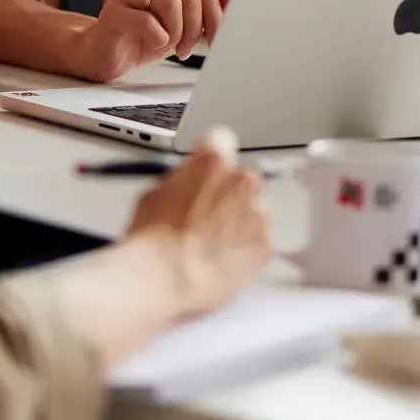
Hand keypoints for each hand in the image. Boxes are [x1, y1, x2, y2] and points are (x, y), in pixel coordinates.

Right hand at [70, 0, 223, 82]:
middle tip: (186, 49)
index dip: (216, 19)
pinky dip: (159, 40)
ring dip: (177, 34)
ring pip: (171, 4)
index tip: (215, 42)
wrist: (104, 53)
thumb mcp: (183, 24)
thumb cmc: (143, 37)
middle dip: (196, 30)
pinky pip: (149, 22)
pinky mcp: (112, 11)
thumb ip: (205, 8)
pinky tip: (152, 45)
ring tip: (168, 45)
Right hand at [125, 129, 271, 313]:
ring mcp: (257, 214)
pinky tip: (221, 257)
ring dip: (237, 221)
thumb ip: (183, 177)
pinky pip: (258, 239)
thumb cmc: (154, 239)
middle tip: (202, 214)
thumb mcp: (155, 191)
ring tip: (209, 241)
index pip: (221, 141)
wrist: (164, 279)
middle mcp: (242, 182)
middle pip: (240, 178)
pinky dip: (244, 247)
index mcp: (213, 161)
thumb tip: (188, 180)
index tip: (205, 171)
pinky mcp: (265, 245)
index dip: (210, 158)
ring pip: (252, 209)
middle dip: (225, 192)